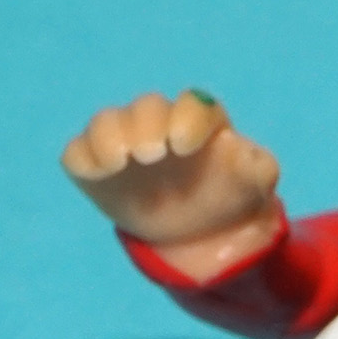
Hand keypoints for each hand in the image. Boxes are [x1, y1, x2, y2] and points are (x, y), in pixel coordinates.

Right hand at [62, 90, 281, 273]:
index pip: (193, 104)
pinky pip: (79, 153)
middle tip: (152, 155)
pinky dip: (84, 157)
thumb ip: (256, 165)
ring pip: (108, 122)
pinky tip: (100, 173)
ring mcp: (126, 141)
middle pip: (147, 107)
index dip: (188, 118)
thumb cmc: (235, 197)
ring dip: (109, 136)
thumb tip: (229, 143)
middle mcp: (160, 123)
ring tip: (121, 161)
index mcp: (201, 121)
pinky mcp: (98, 165)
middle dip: (146, 125)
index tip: (184, 145)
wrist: (207, 234)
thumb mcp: (258, 186)